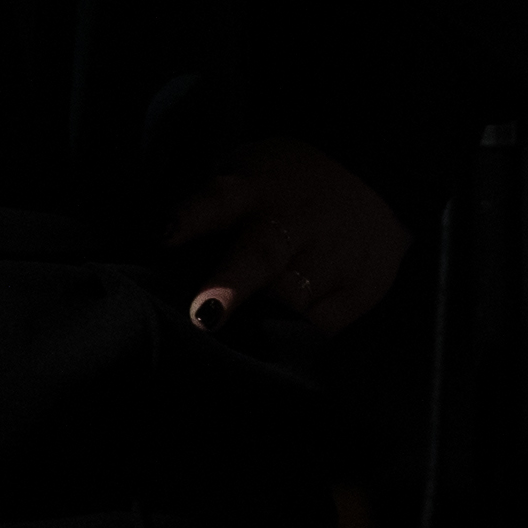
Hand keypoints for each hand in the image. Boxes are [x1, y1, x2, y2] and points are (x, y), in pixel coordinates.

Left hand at [168, 137, 408, 332]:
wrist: (373, 175)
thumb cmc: (282, 188)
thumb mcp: (245, 174)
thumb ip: (207, 213)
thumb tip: (154, 260)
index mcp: (252, 191)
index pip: (217, 199)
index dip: (190, 217)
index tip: (165, 235)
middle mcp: (291, 221)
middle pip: (260, 253)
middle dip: (232, 285)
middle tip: (205, 314)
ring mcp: (329, 256)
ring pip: (293, 300)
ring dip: (262, 325)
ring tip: (234, 352)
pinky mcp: (358, 289)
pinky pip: (320, 327)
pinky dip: (293, 340)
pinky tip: (273, 351)